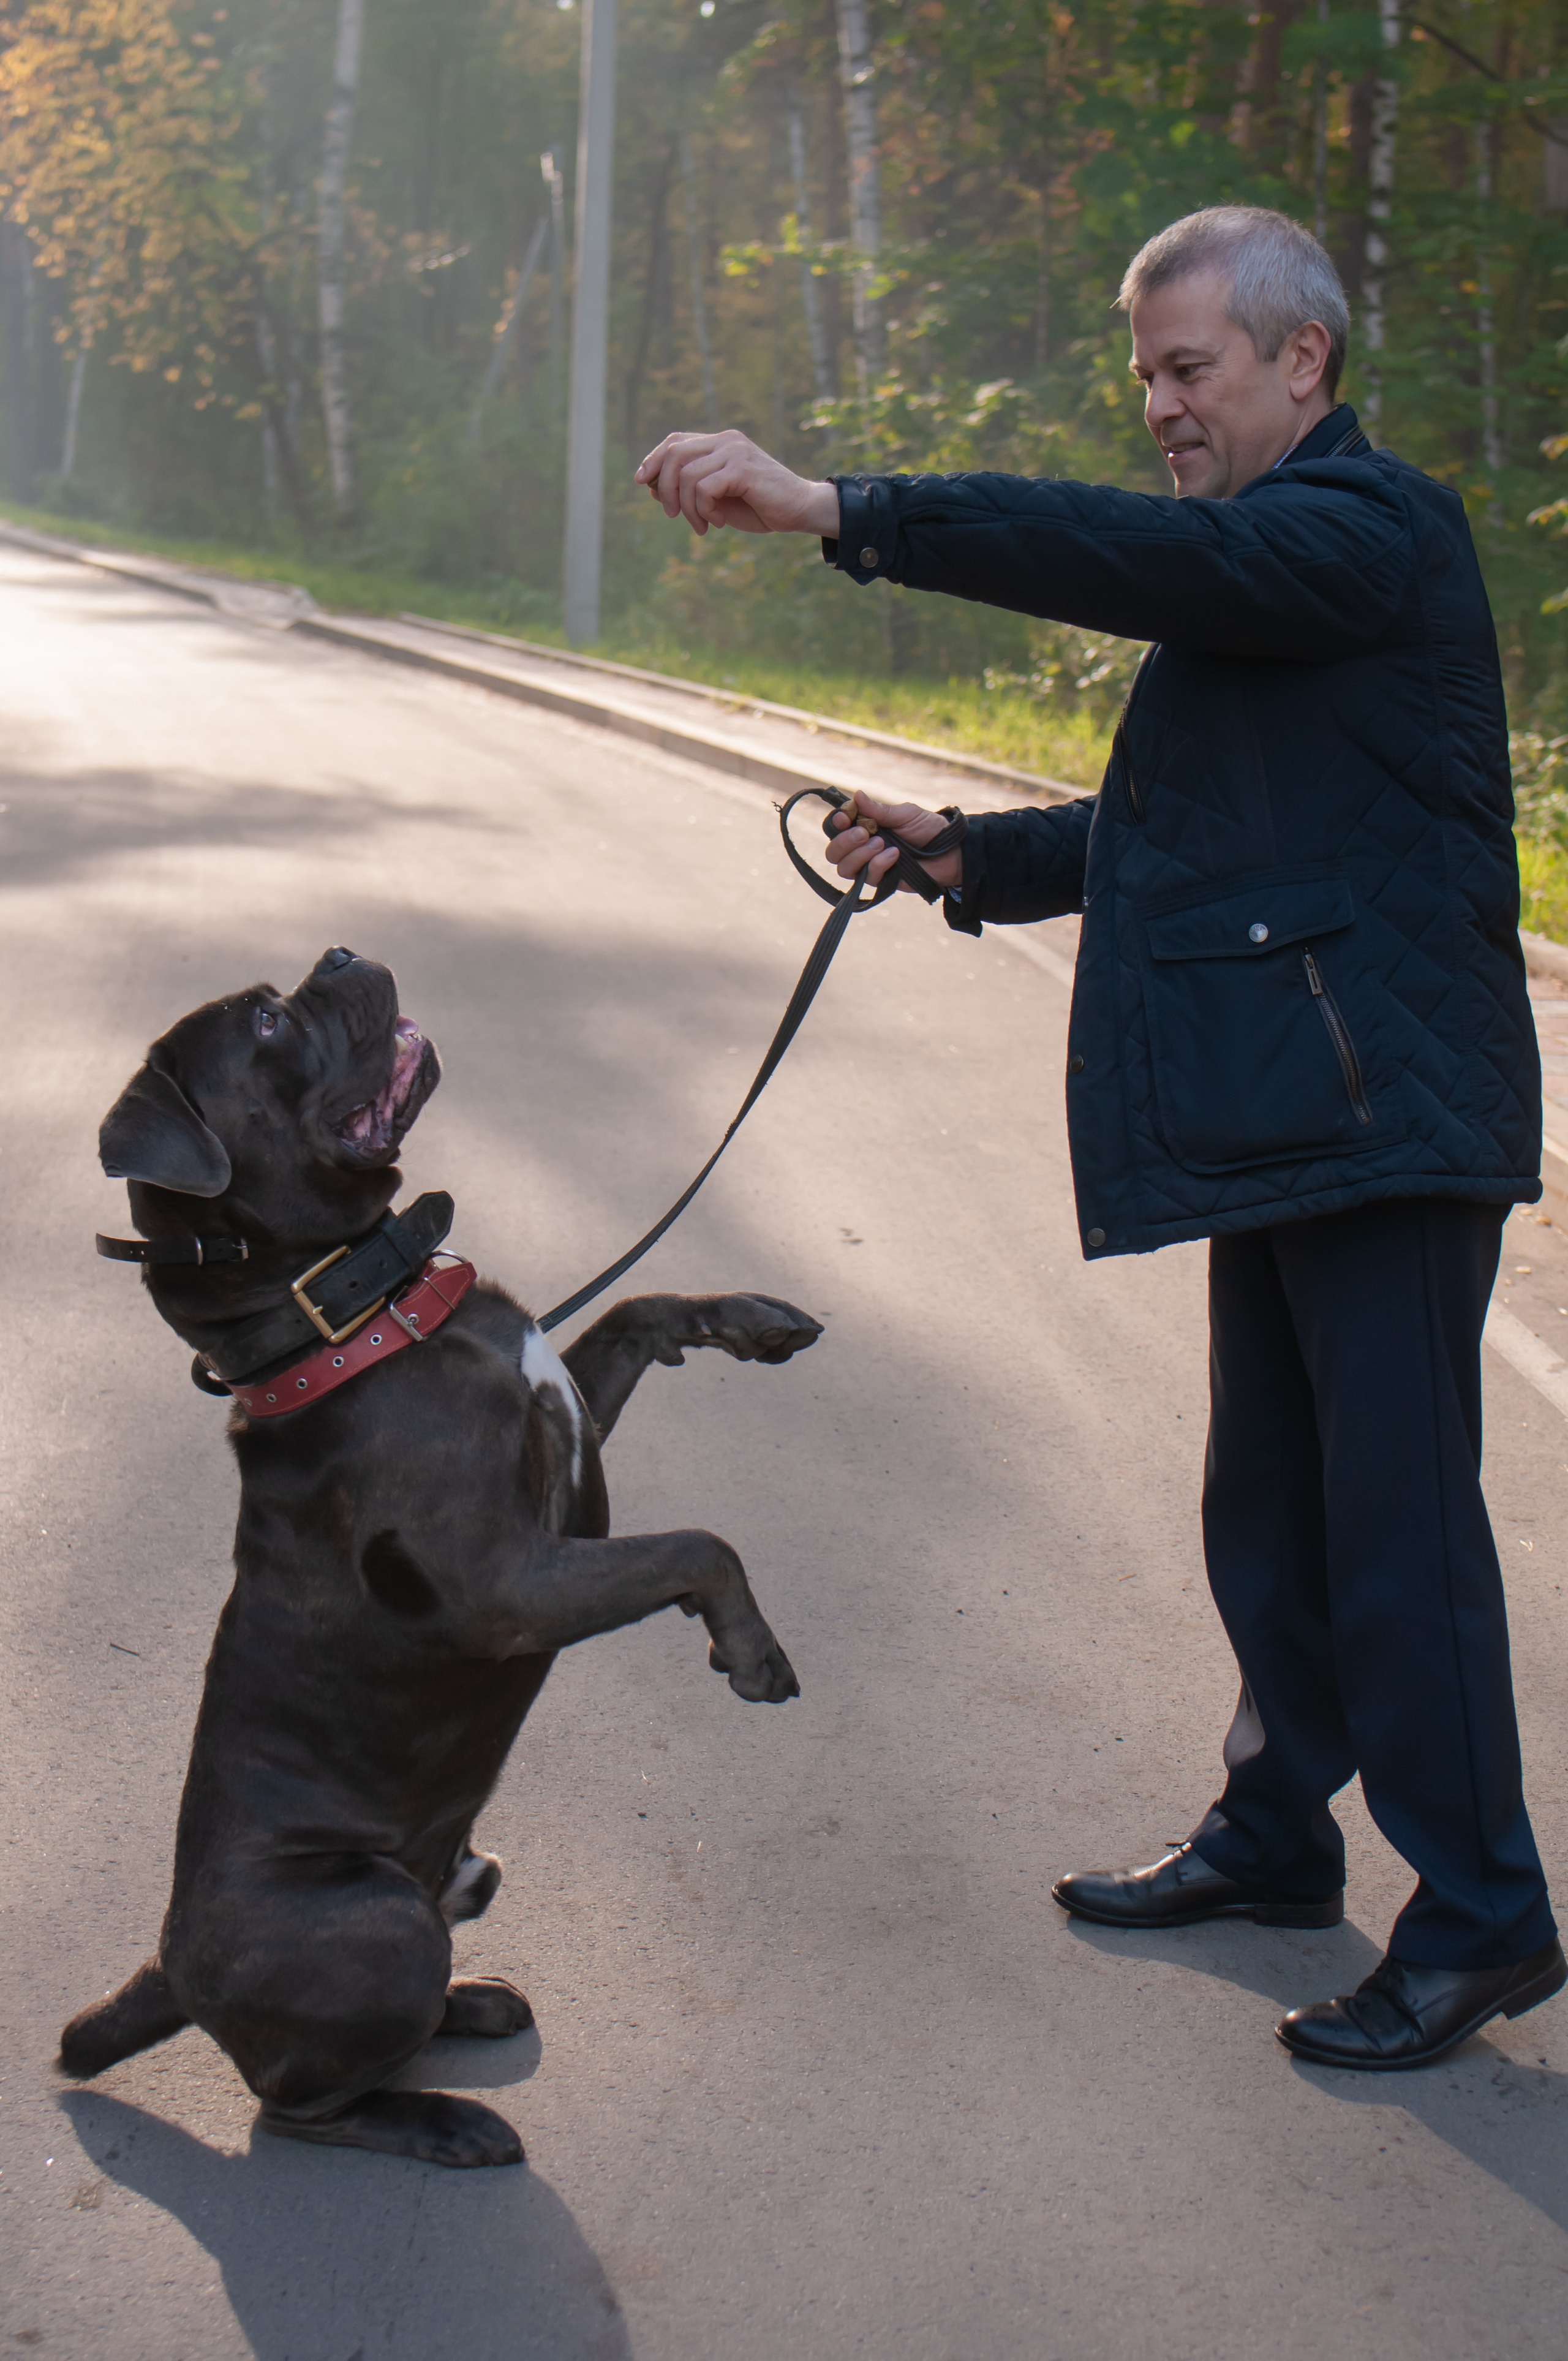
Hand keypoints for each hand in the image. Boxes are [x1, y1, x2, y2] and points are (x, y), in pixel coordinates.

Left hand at [635, 429, 839, 538]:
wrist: (800, 510)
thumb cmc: (760, 506)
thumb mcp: (717, 499)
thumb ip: (689, 490)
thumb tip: (653, 488)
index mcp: (720, 442)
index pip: (676, 441)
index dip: (654, 458)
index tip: (642, 481)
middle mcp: (726, 440)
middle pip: (675, 454)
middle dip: (665, 487)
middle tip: (671, 515)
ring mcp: (735, 451)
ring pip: (687, 475)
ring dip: (687, 508)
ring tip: (702, 525)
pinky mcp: (742, 468)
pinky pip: (704, 488)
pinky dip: (704, 510)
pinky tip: (718, 522)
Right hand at [824, 792, 962, 893]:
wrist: (951, 852)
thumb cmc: (929, 829)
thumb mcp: (905, 814)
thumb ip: (880, 810)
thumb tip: (857, 795)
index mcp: (865, 826)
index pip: (837, 827)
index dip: (836, 823)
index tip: (846, 817)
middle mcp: (862, 848)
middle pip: (833, 852)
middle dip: (844, 842)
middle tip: (864, 832)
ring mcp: (870, 866)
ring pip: (844, 868)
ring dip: (859, 855)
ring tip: (882, 844)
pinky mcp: (881, 882)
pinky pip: (867, 877)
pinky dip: (878, 865)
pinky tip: (895, 856)